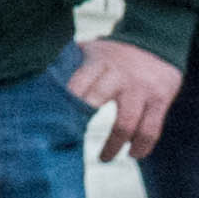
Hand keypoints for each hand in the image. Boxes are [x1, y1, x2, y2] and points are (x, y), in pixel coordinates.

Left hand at [67, 34, 182, 161]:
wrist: (156, 40)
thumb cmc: (113, 54)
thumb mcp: (91, 51)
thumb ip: (70, 64)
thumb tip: (38, 82)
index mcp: (99, 61)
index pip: (78, 83)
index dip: (66, 103)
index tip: (55, 121)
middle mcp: (120, 75)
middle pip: (99, 99)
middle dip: (84, 121)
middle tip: (71, 139)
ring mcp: (142, 89)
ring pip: (126, 123)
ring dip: (114, 145)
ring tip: (103, 158)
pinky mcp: (160, 101)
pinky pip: (151, 130)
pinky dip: (141, 147)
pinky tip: (133, 155)